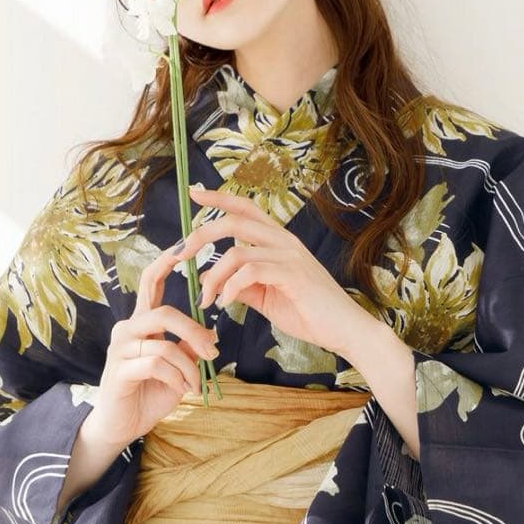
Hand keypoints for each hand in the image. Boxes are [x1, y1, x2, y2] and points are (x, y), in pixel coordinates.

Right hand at [88, 240, 220, 446]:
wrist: (123, 425)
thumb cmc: (151, 393)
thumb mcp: (179, 368)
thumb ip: (190, 348)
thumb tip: (211, 336)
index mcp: (141, 323)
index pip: (150, 282)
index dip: (165, 261)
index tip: (183, 245)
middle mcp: (127, 330)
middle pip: (164, 313)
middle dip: (195, 331)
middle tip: (213, 351)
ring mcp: (120, 349)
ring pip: (165, 344)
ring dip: (190, 366)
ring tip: (196, 384)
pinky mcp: (119, 370)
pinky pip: (158, 364)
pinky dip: (179, 378)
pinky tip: (183, 391)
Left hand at [172, 186, 369, 357]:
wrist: (344, 330)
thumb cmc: (309, 313)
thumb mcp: (267, 297)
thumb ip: (243, 284)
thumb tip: (216, 280)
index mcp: (278, 241)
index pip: (246, 208)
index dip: (219, 197)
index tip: (194, 193)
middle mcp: (284, 241)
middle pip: (234, 220)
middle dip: (200, 235)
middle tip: (179, 256)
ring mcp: (289, 256)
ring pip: (236, 251)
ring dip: (212, 276)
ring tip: (206, 299)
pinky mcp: (293, 274)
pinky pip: (250, 271)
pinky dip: (229, 288)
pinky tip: (224, 304)